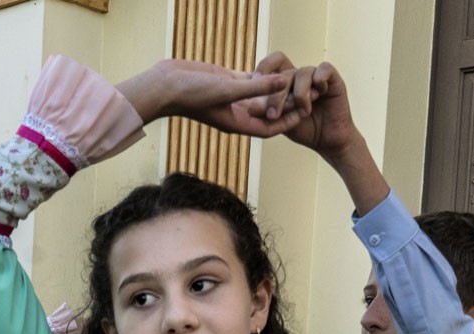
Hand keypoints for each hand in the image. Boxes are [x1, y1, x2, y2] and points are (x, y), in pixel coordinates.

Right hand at [116, 59, 293, 137]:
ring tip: (298, 79)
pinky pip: (250, 81)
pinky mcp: (226, 82)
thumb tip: (283, 82)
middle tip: (308, 93)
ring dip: (277, 89)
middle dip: (287, 104)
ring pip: (261, 95)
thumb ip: (256, 86)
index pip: (270, 128)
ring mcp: (231, 98)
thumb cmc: (191, 94)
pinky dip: (263, 76)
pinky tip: (276, 66)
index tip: (307, 111)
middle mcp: (236, 112)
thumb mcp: (227, 89)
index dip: (288, 121)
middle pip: (269, 112)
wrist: (165, 86)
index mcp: (237, 123)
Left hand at [253, 53, 357, 157]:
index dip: (263, 68)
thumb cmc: (303, 129)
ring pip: (303, 72)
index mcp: (285, 82)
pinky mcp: (333, 79)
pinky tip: (319, 93)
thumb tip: (249, 109)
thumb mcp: (281, 122)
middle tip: (273, 115)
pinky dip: (320, 79)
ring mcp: (315, 76)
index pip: (272, 63)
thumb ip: (268, 112)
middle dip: (276, 95)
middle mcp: (299, 76)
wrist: (327, 140)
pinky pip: (324, 69)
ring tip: (303, 112)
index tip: (255, 84)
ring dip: (299, 94)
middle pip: (284, 73)